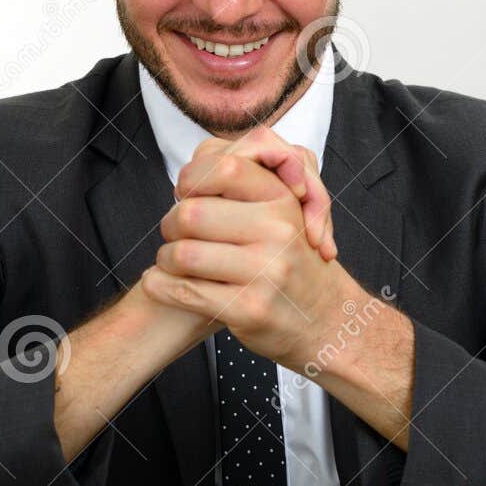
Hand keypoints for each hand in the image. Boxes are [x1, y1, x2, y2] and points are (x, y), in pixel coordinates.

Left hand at [144, 142, 363, 371]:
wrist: (326, 321)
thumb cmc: (293, 261)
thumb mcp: (287, 210)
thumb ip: (252, 177)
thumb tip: (198, 164)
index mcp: (283, 200)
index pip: (224, 168)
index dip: (192, 178)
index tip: (186, 193)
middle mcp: (278, 232)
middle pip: (191, 213)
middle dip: (170, 223)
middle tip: (173, 233)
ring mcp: (266, 272)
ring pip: (182, 254)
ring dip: (164, 259)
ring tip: (171, 261)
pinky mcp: (249, 308)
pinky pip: (183, 291)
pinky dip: (160, 286)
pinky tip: (160, 283)